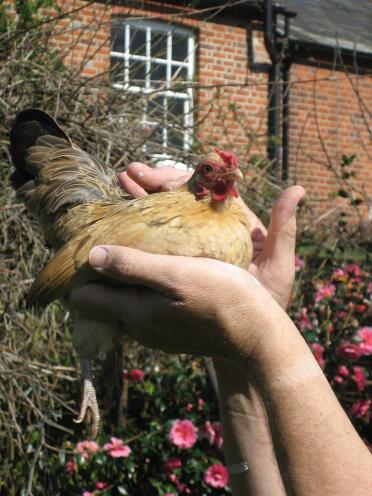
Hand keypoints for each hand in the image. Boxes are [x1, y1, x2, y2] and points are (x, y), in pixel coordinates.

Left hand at [71, 246, 283, 361]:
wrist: (257, 335)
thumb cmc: (220, 296)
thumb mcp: (176, 274)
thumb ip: (132, 266)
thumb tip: (92, 256)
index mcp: (134, 312)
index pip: (83, 299)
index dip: (82, 273)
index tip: (93, 245)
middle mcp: (139, 328)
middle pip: (101, 302)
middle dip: (102, 275)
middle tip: (117, 243)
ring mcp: (157, 333)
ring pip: (124, 305)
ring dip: (126, 281)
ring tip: (141, 252)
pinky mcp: (173, 333)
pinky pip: (145, 310)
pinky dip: (145, 292)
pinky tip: (164, 273)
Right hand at [119, 163, 304, 308]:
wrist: (247, 338)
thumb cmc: (267, 303)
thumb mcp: (277, 267)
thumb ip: (283, 229)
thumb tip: (297, 189)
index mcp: (232, 225)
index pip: (205, 192)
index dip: (180, 181)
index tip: (157, 176)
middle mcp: (209, 232)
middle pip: (179, 201)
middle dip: (153, 186)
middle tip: (129, 174)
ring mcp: (190, 249)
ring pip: (164, 219)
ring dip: (142, 201)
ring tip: (121, 184)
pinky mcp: (177, 267)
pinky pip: (156, 245)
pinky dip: (139, 231)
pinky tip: (120, 221)